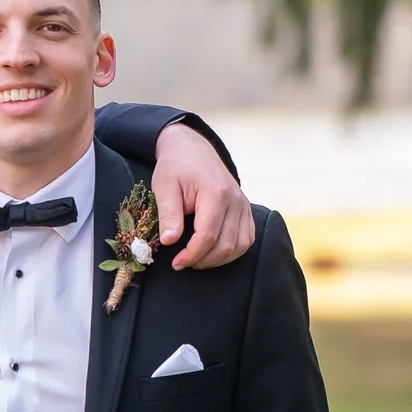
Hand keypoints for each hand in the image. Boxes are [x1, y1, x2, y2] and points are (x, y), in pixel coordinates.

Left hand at [153, 123, 254, 268]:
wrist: (191, 148)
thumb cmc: (176, 166)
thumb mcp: (164, 186)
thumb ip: (168, 214)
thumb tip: (169, 242)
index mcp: (216, 193)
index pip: (208, 235)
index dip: (192, 254)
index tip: (177, 263)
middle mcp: (235, 200)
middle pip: (225, 244)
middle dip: (203, 260)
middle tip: (183, 262)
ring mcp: (243, 204)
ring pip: (240, 245)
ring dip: (218, 259)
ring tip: (197, 259)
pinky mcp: (245, 208)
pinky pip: (247, 238)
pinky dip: (232, 250)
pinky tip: (214, 251)